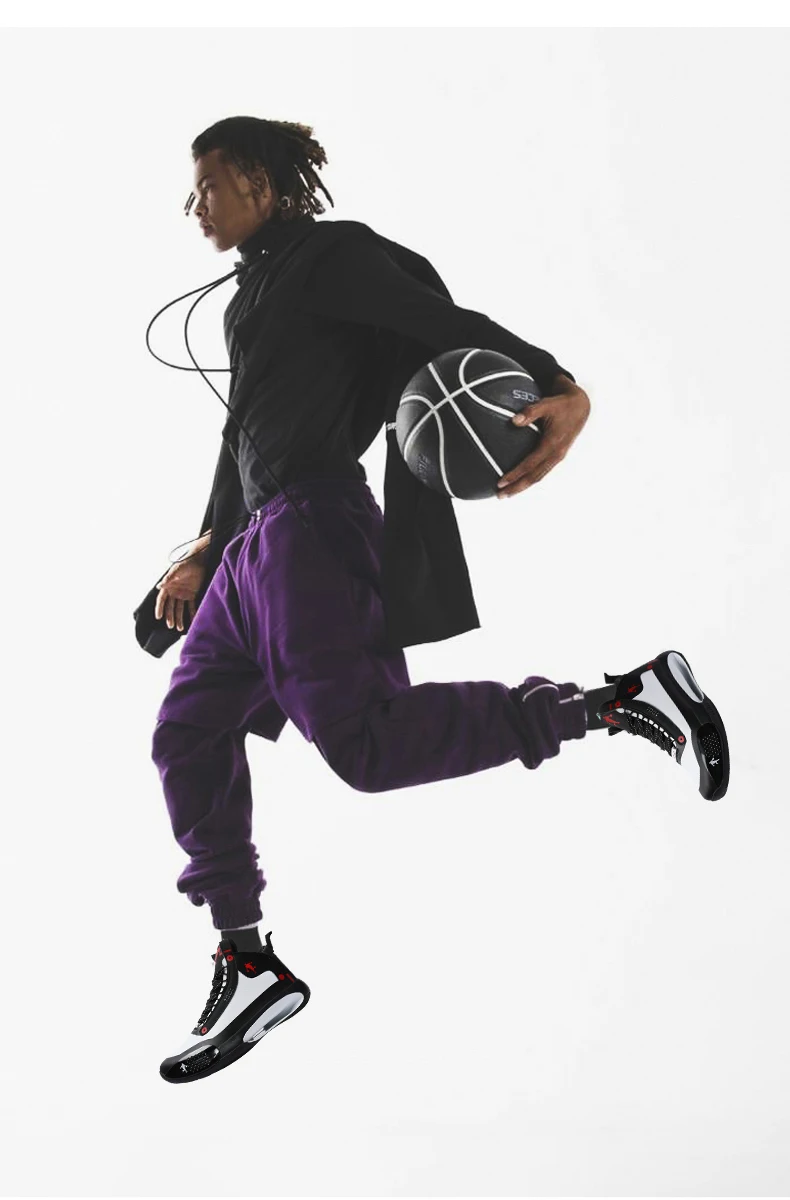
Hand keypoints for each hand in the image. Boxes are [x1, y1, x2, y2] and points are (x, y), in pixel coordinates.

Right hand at [154, 548, 206, 631]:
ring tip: (179, 628)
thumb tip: (158, 586)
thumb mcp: (176, 570)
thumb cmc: (185, 563)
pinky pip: (191, 606)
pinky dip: (191, 613)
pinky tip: (192, 621)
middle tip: (171, 625)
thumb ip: (168, 578)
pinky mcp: (192, 594)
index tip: (158, 617)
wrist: (199, 559)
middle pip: (170, 607)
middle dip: (170, 616)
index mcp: (168, 586)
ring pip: (179, 609)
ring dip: (179, 618)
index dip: (160, 608)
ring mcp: (183, 593)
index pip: (162, 599)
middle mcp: (174, 591)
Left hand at [496, 378, 590, 497]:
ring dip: (523, 486)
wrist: (580, 407)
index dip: (515, 474)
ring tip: (507, 493)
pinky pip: (542, 472)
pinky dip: (530, 479)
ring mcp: (558, 457)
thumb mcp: (546, 404)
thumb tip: (513, 421)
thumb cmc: (561, 404)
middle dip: (517, 487)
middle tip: (500, 495)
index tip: (501, 481)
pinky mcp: (557, 457)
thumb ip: (530, 412)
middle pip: (534, 477)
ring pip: (538, 477)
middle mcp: (556, 454)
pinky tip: (519, 481)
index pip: (530, 464)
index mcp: (553, 444)